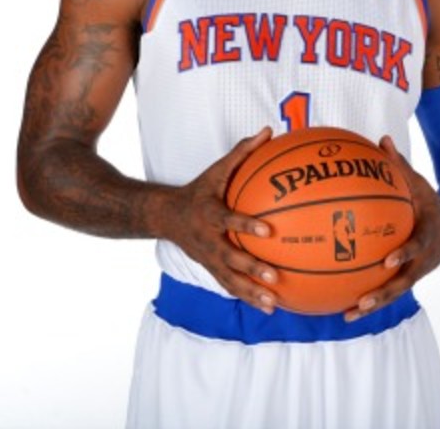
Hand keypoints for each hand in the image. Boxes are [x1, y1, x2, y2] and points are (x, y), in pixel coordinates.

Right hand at [155, 127, 280, 313]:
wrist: (165, 216)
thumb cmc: (199, 190)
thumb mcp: (216, 170)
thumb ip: (242, 152)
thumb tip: (268, 130)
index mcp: (210, 215)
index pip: (229, 221)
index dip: (247, 225)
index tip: (268, 230)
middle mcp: (209, 241)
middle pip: (231, 258)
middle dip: (252, 268)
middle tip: (274, 276)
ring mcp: (208, 259)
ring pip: (230, 280)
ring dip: (251, 293)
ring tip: (273, 305)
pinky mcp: (210, 270)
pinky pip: (231, 287)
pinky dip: (248, 297)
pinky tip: (270, 307)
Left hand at [343, 135, 439, 320]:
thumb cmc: (430, 202)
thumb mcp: (419, 183)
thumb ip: (400, 166)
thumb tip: (381, 139)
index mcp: (427, 236)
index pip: (417, 247)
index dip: (405, 255)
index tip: (388, 260)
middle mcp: (422, 260)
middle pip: (404, 282)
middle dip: (384, 293)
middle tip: (363, 299)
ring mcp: (415, 273)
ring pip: (394, 294)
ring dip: (373, 305)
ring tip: (348, 314)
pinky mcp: (407, 280)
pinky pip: (387, 293)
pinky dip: (368, 302)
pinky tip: (344, 309)